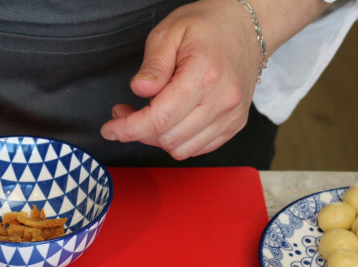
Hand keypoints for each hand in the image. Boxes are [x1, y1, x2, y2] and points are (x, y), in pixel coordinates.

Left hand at [100, 0, 261, 160]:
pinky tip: (170, 120)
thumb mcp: (169, 32)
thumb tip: (139, 90)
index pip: (159, 118)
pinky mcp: (234, 124)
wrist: (248, 27)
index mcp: (204, 76)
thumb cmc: (206, 26)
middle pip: (167, 138)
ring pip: (181, 149)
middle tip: (125, 111)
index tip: (109, 129)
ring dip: (156, 138)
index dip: (128, 129)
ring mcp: (231, 116)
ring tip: (148, 114)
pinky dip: (177, 141)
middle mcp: (222, 101)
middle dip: (137, 131)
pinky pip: (197, 149)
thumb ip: (153, 64)